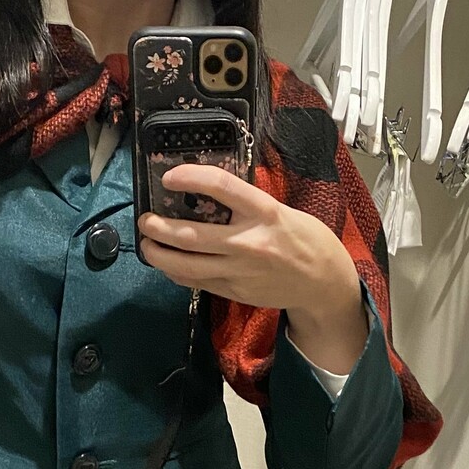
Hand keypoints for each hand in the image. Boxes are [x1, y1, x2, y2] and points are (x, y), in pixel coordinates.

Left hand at [138, 163, 357, 318]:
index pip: (222, 187)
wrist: (323, 282)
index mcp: (265, 212)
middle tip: (145, 220)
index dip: (191, 178)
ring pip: (187, 265)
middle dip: (159, 228)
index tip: (169, 177)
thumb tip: (206, 192)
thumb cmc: (304, 239)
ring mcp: (241, 271)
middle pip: (192, 235)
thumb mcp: (281, 211)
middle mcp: (250, 242)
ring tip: (147, 243)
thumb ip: (246, 205)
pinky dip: (176, 272)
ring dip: (158, 254)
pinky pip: (197, 282)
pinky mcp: (235, 292)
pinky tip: (167, 263)